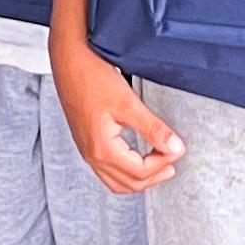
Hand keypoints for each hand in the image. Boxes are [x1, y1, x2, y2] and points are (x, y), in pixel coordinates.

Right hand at [55, 50, 183, 194]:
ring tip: (158, 164)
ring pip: (116, 182)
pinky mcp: (86, 142)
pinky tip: (135, 159)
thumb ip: (153, 128)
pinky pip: (106, 171)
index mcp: (102, 149)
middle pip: (129, 183)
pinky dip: (125, 172)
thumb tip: (174, 147)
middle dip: (154, 176)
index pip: (140, 172)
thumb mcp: (128, 103)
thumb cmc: (91, 77)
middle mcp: (92, 155)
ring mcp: (87, 150)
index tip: (176, 150)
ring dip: (139, 178)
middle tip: (172, 160)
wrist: (68, 61)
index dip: (163, 163)